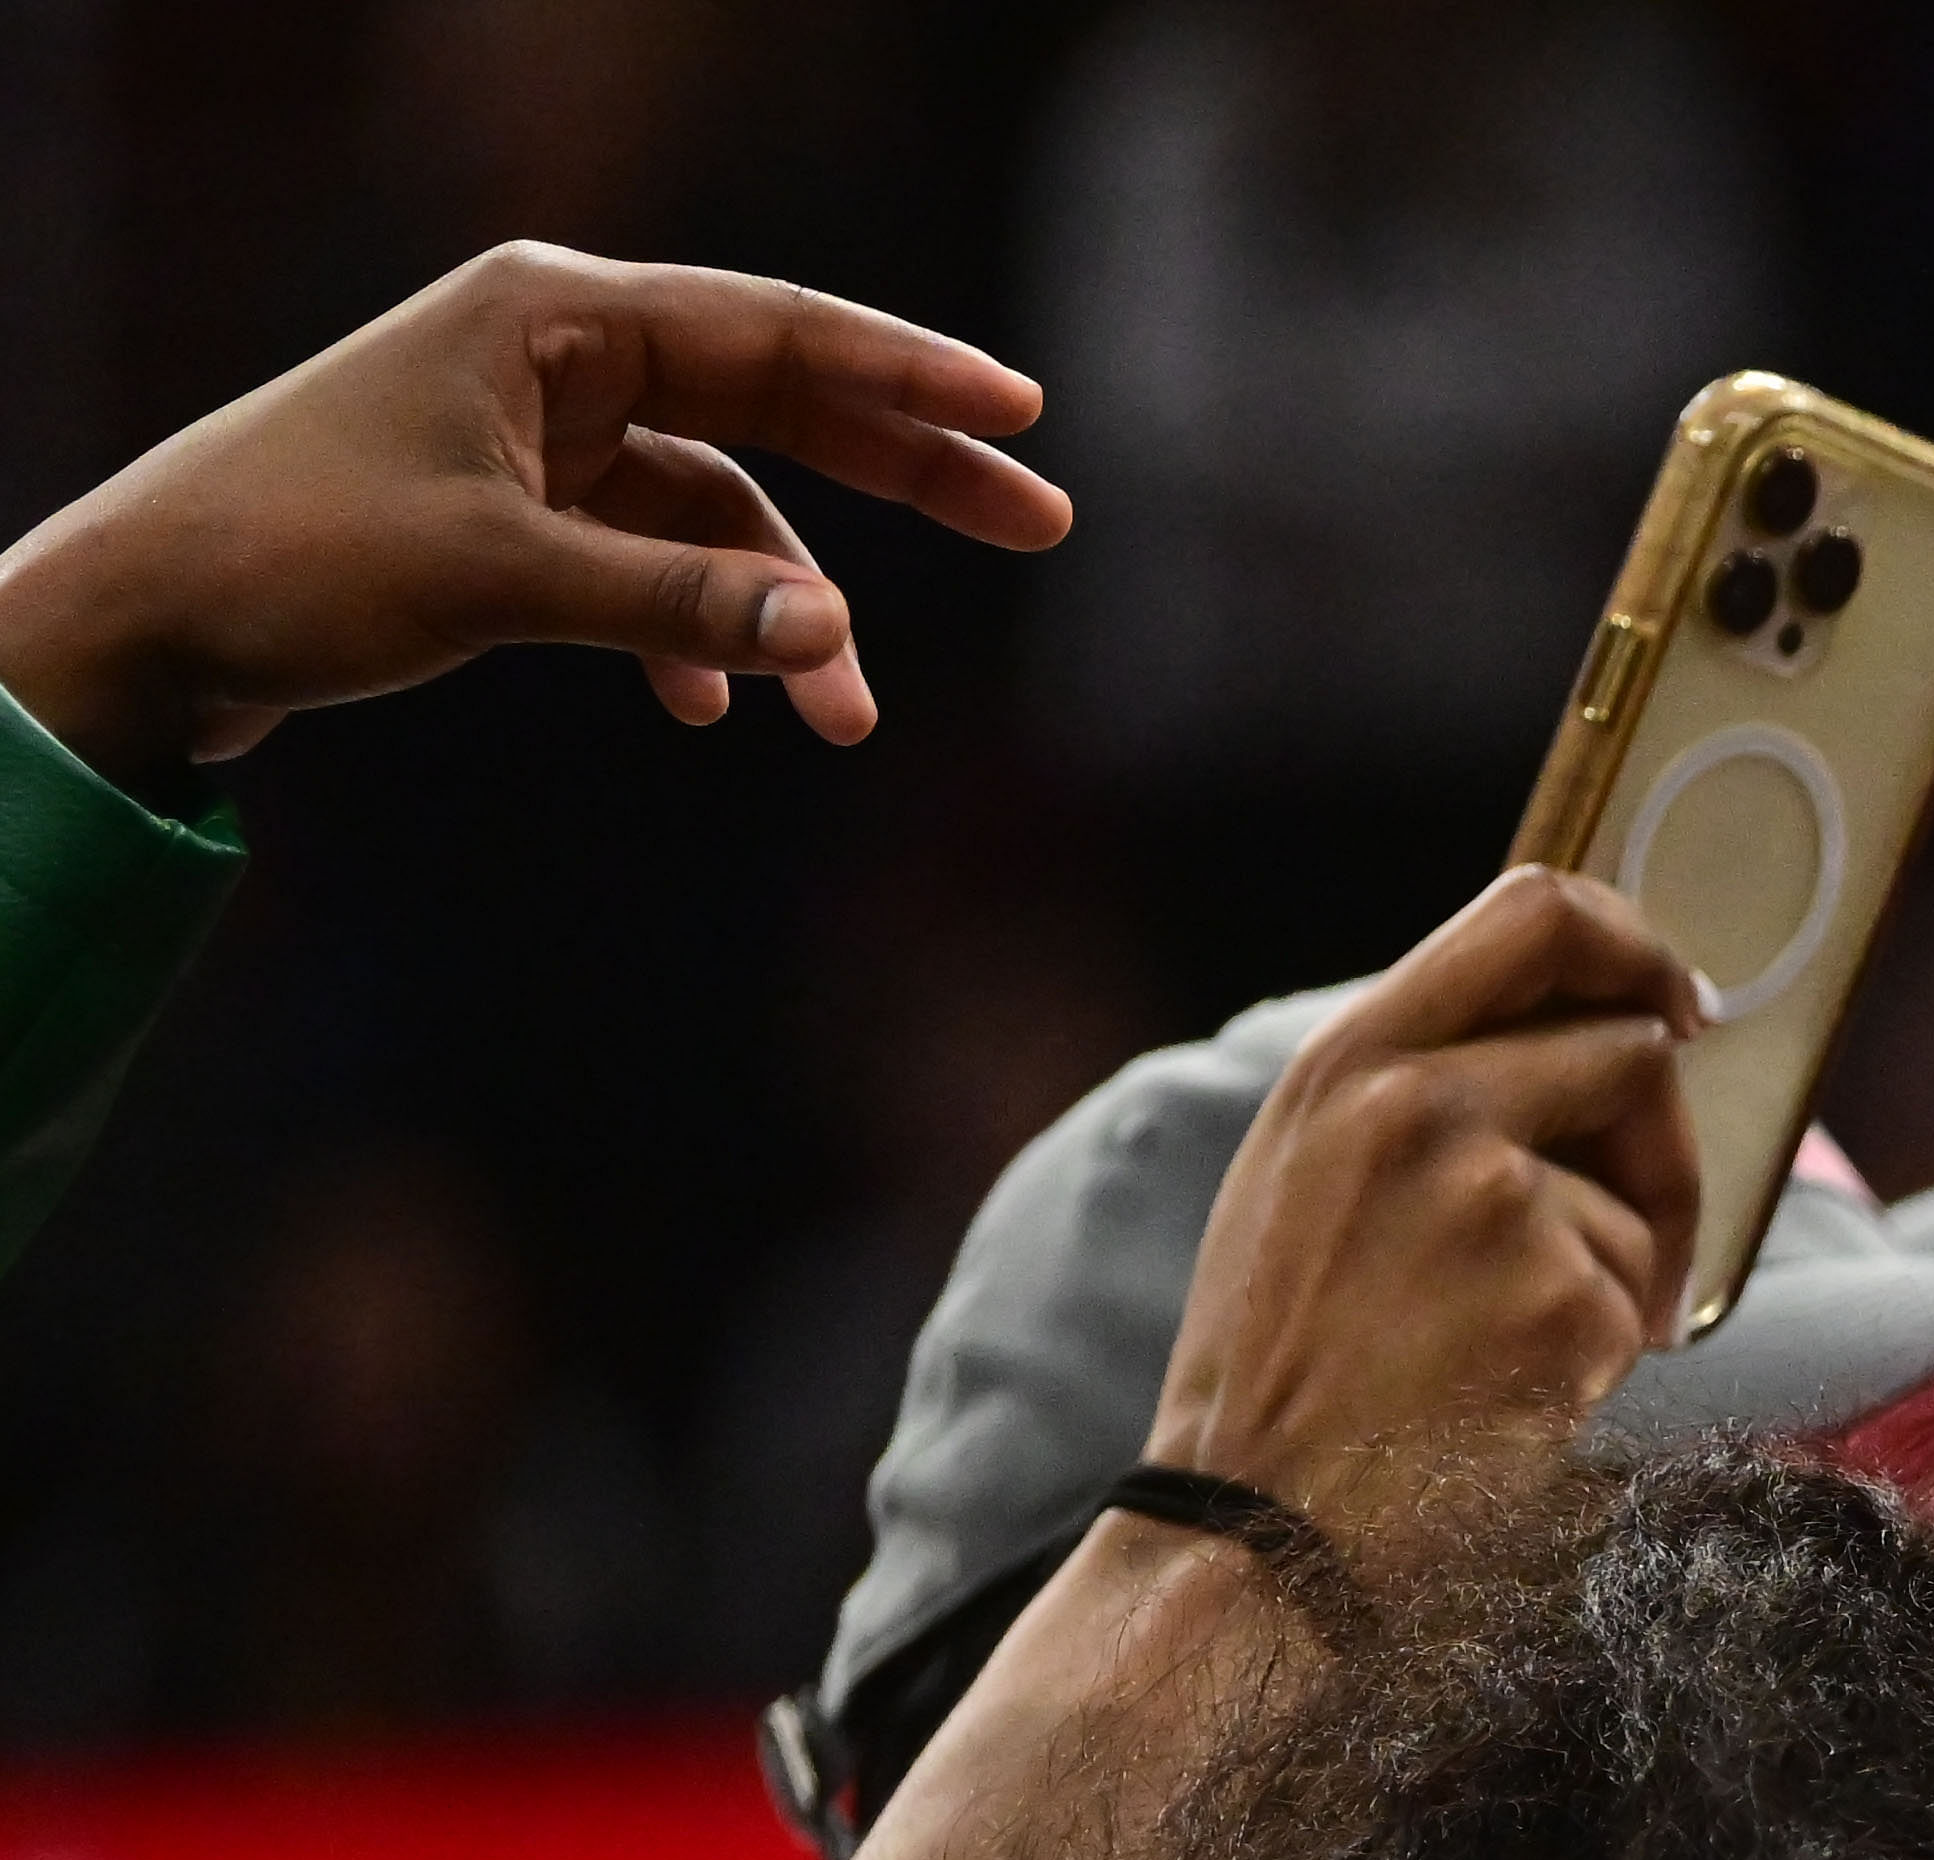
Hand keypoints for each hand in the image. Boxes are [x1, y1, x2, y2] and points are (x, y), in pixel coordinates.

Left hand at [0, 247, 1065, 790]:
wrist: (145, 620)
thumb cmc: (294, 557)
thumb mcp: (498, 579)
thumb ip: (677, 603)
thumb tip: (835, 639)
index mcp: (552, 315)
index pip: (774, 328)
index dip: (912, 372)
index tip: (1026, 413)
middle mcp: (557, 354)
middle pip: (778, 400)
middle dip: (906, 473)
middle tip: (1042, 522)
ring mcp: (539, 432)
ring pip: (724, 506)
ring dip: (791, 612)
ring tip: (850, 723)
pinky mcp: (517, 510)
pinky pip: (653, 562)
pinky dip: (697, 638)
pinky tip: (711, 721)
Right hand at [1145, 867, 1704, 1526]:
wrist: (1262, 1519)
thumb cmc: (1290, 1358)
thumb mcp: (1310, 1173)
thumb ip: (1420, 1081)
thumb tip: (1600, 1027)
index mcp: (1349, 1059)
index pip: (1536, 912)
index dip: (1639, 945)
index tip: (1680, 1004)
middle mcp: (1418, 1103)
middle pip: (1633, 1052)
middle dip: (1660, 1151)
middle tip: (1633, 1243)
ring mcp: (1492, 1197)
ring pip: (1648, 1189)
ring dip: (1624, 1267)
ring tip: (1525, 1338)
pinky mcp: (1559, 1296)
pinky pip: (1640, 1295)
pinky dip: (1607, 1352)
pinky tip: (1517, 1393)